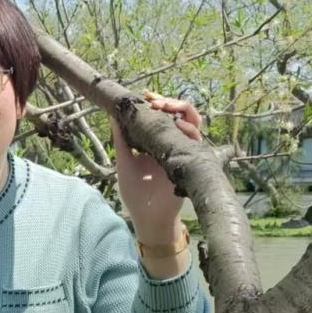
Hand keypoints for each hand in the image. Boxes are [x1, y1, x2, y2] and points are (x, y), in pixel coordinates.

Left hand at [112, 90, 201, 241]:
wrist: (147, 216)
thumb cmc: (134, 192)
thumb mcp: (124, 163)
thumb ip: (121, 140)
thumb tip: (114, 115)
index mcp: (155, 142)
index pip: (162, 116)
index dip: (157, 104)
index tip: (146, 96)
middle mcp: (172, 144)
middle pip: (179, 115)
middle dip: (170, 103)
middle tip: (156, 101)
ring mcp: (183, 152)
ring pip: (193, 124)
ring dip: (183, 112)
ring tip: (168, 108)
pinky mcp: (192, 162)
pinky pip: (197, 143)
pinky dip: (191, 131)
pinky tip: (180, 125)